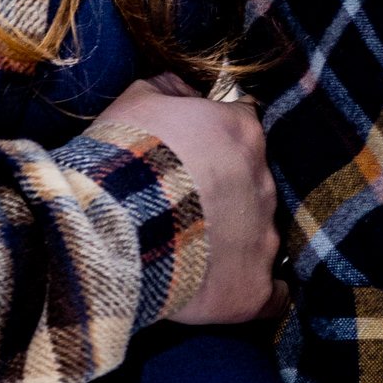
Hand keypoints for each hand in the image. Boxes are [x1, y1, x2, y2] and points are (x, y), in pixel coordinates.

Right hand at [93, 75, 279, 325]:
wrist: (110, 226)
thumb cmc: (121, 159)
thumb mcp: (135, 102)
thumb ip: (170, 88)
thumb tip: (185, 88)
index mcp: (242, 133)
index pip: (244, 131)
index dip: (216, 145)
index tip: (192, 158)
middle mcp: (264, 183)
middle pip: (254, 184)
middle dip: (226, 193)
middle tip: (184, 206)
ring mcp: (263, 238)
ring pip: (260, 235)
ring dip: (235, 241)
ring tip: (192, 251)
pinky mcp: (253, 288)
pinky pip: (271, 294)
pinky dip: (256, 290)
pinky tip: (231, 287)